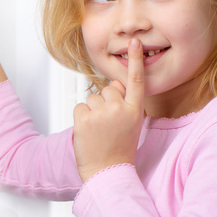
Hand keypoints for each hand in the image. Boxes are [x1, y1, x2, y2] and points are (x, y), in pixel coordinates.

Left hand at [72, 38, 144, 182]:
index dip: (135, 60)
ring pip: (92, 98)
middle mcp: (120, 109)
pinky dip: (81, 118)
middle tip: (108, 125)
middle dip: (105, 102)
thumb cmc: (119, 151)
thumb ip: (124, 103)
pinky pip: (80, 107)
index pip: (136, 80)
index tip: (134, 43)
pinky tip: (88, 132)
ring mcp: (102, 113)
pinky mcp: (85, 119)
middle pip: (107, 89)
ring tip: (99, 131)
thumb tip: (114, 84)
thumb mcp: (131, 125)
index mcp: (135, 111)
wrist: (107, 173)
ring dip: (92, 112)